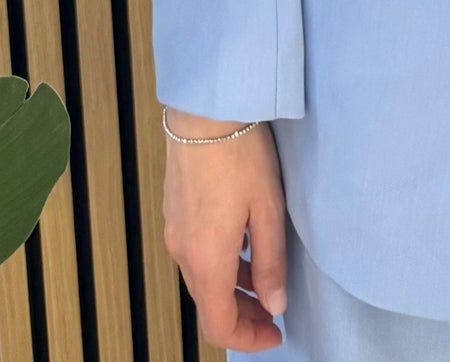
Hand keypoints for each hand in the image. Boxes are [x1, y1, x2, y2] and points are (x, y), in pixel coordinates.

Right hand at [161, 109, 286, 349]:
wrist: (204, 110)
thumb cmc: (241, 156)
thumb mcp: (268, 210)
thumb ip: (270, 263)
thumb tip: (274, 305)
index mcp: (207, 260)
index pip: (218, 325)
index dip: (247, 339)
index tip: (276, 333)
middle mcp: (183, 252)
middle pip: (208, 305)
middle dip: (241, 316)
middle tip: (273, 312)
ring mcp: (174, 230)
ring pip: (201, 279)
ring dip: (230, 290)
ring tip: (263, 279)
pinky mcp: (173, 211)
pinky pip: (195, 253)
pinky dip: (218, 264)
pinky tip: (242, 244)